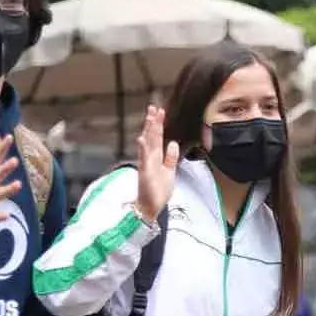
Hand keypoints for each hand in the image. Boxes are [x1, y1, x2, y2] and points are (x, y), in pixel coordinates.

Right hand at [136, 104, 180, 222]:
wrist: (150, 208)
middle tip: (154, 107)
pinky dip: (143, 150)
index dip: (159, 125)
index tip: (160, 111)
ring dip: (148, 131)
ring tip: (149, 118)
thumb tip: (173, 142)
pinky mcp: (145, 174)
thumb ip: (171, 158)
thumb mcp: (169, 172)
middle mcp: (150, 159)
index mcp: (156, 158)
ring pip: (148, 145)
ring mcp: (146, 165)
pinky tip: (142, 139)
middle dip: (153, 123)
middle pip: (152, 137)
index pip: (157, 138)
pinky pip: (143, 160)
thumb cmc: (158, 191)